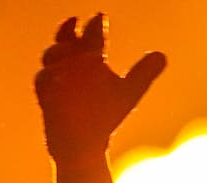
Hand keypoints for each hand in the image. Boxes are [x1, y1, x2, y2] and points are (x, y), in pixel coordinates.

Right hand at [34, 14, 165, 162]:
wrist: (84, 141)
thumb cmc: (106, 114)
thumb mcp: (128, 92)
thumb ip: (143, 73)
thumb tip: (162, 55)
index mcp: (91, 58)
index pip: (92, 36)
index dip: (94, 26)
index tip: (100, 17)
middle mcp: (71, 64)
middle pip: (67, 40)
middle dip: (70, 31)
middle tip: (77, 22)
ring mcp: (55, 77)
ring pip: (52, 56)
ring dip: (60, 50)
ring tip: (71, 56)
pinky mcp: (46, 94)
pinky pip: (44, 80)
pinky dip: (51, 75)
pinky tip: (59, 74)